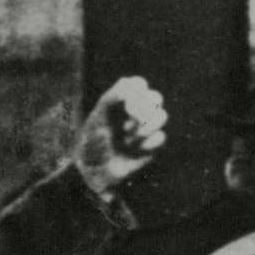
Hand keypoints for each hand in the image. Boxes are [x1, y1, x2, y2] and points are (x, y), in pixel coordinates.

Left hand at [74, 76, 168, 199]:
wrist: (93, 171)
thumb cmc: (92, 141)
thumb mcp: (98, 116)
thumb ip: (112, 96)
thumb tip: (130, 83)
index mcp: (122, 101)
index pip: (139, 84)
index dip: (137, 91)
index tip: (125, 103)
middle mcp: (137, 112)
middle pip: (156, 98)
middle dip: (144, 109)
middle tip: (130, 120)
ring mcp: (146, 129)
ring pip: (162, 116)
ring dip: (144, 128)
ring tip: (127, 140)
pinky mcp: (152, 146)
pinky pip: (161, 137)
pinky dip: (147, 143)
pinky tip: (134, 149)